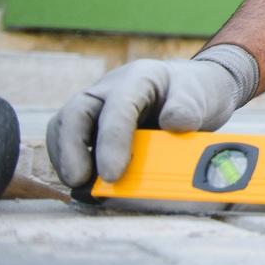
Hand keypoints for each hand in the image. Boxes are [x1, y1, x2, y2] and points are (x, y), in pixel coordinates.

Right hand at [45, 46, 258, 189]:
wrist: (191, 88)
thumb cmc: (191, 92)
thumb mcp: (199, 95)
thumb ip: (187, 109)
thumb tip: (173, 126)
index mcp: (138, 78)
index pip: (118, 107)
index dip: (112, 141)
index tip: (113, 174)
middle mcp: (108, 89)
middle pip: (76, 113)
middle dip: (73, 150)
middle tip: (79, 181)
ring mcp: (96, 105)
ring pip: (65, 126)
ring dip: (66, 157)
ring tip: (78, 186)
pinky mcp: (90, 123)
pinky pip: (69, 139)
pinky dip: (69, 160)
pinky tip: (82, 181)